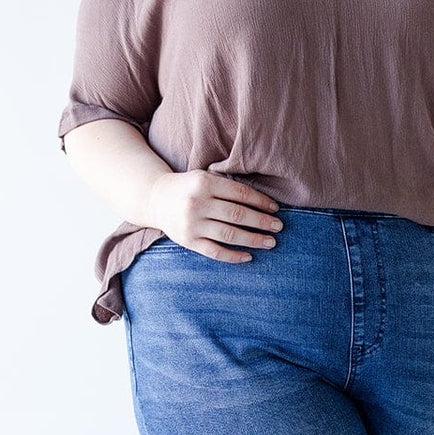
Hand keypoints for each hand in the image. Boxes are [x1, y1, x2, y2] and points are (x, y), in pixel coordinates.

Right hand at [147, 169, 283, 261]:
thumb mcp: (204, 178)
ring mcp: (192, 224)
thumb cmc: (188, 188)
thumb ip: (227, 187)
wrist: (154, 198)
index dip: (261, 202)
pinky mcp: (188, 241)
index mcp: (204, 183)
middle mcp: (197, 203)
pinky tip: (249, 256)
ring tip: (270, 242)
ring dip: (253, 239)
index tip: (276, 209)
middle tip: (279, 227)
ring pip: (229, 235)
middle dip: (262, 222)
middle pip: (237, 215)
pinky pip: (215, 252)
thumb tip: (262, 202)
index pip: (240, 194)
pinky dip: (233, 256)